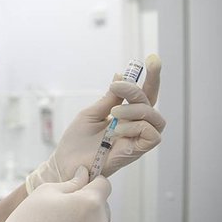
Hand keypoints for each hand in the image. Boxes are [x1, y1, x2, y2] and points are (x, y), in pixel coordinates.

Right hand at [0, 166, 111, 221]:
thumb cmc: (29, 221)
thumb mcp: (47, 191)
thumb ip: (72, 181)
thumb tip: (84, 174)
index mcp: (90, 203)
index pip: (104, 184)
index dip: (91, 181)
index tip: (79, 186)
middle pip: (103, 204)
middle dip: (88, 202)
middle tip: (64, 208)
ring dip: (88, 219)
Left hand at [26, 54, 165, 192]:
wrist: (65, 162)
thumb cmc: (77, 141)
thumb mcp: (92, 112)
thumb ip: (110, 97)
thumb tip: (121, 75)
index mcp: (126, 115)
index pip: (144, 94)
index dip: (151, 78)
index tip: (153, 60)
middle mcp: (134, 126)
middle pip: (151, 102)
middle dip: (138, 89)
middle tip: (118, 86)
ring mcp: (136, 139)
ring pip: (155, 118)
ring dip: (136, 109)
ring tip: (114, 113)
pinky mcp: (136, 152)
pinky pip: (152, 136)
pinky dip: (137, 127)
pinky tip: (118, 129)